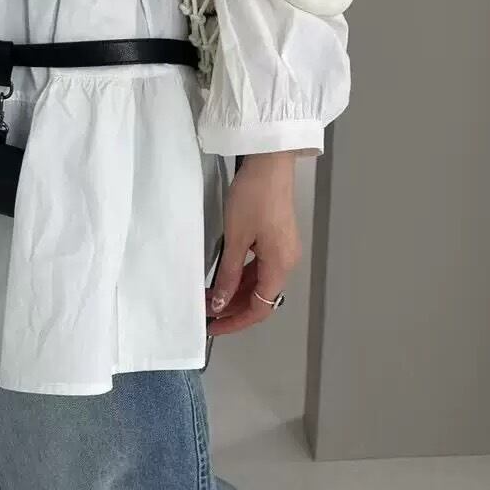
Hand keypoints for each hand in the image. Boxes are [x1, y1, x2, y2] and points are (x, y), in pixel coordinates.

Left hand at [207, 151, 302, 336]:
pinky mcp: (276, 238)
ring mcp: (282, 249)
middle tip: (204, 311)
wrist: (270, 162)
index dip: (235, 321)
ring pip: (258, 282)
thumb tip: (220, 303)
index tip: (213, 327)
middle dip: (232, 307)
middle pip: (260, 297)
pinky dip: (241, 275)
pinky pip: (259, 267)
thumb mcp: (235, 238)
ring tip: (208, 295)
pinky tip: (222, 276)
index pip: (259, 308)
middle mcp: (286, 262)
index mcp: (280, 265)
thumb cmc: (254, 197)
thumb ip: (228, 274)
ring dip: (234, 292)